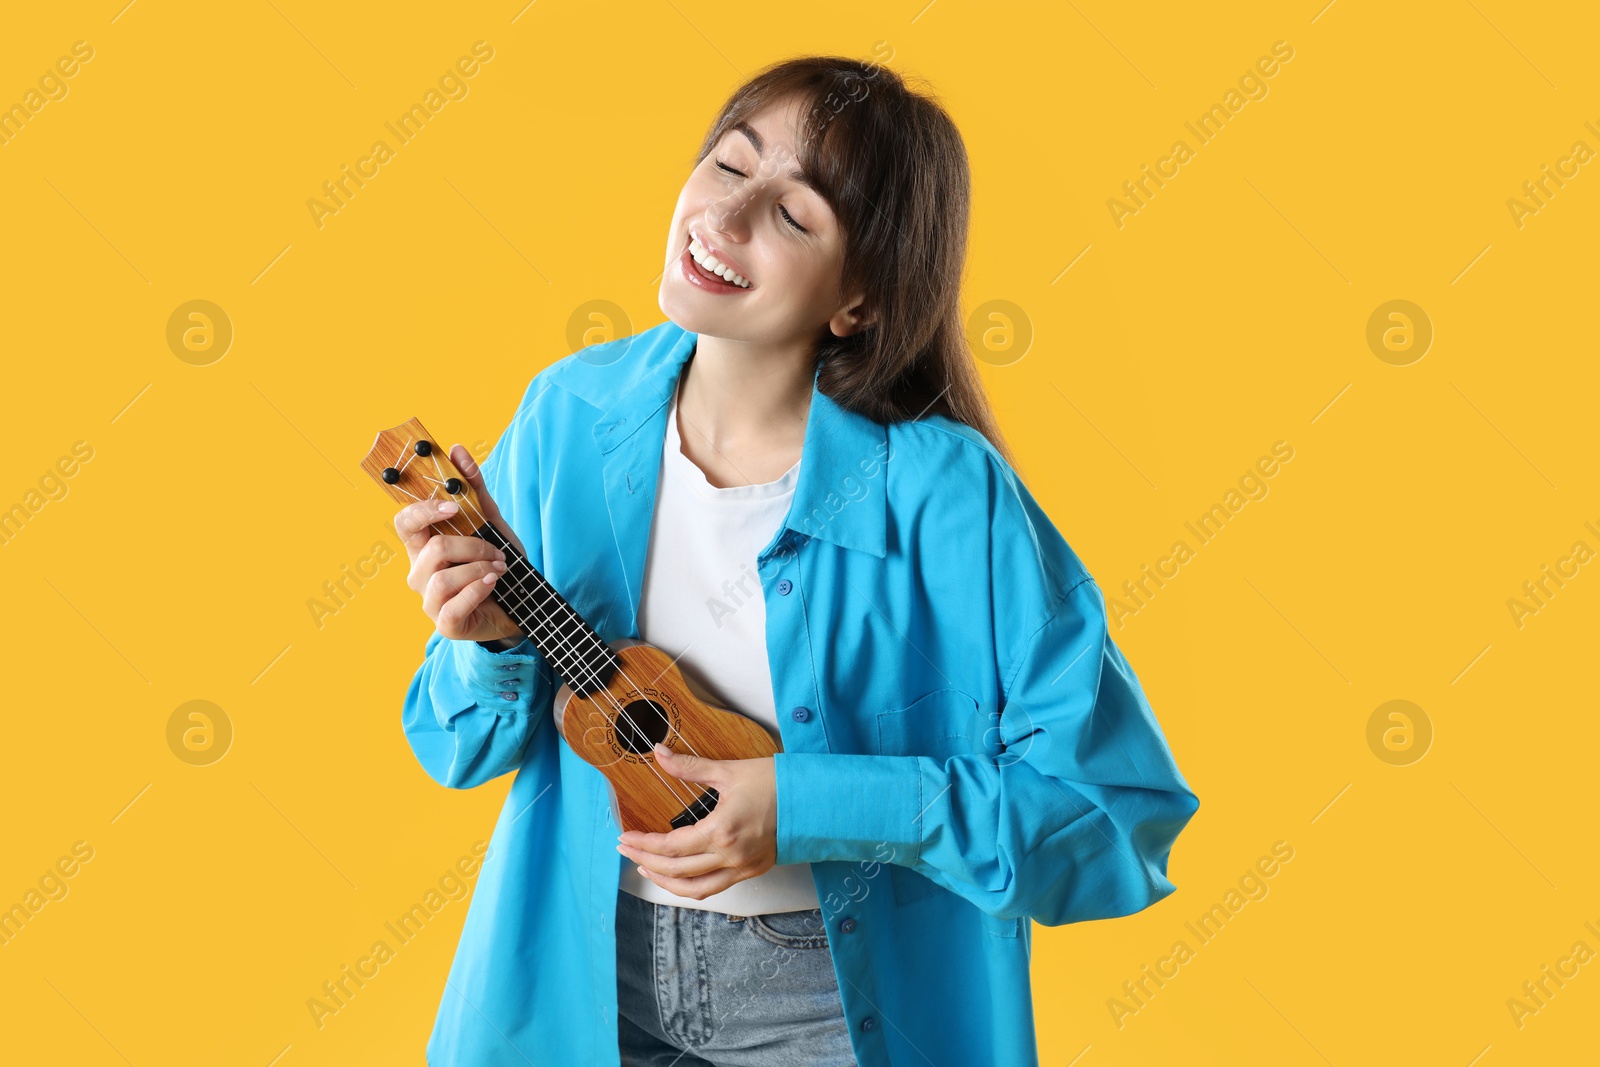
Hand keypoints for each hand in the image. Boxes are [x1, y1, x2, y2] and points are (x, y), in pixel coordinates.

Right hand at [393, 444, 525, 643]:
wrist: (521, 603)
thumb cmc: (496, 562)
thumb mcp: (491, 522)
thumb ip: (474, 489)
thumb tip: (458, 449)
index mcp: (423, 545)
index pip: (404, 522)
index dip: (423, 510)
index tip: (452, 507)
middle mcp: (419, 572)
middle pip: (433, 548)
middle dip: (473, 545)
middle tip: (495, 550)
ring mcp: (429, 600)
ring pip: (444, 577)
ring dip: (480, 568)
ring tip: (499, 568)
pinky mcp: (445, 624)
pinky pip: (455, 603)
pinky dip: (479, 590)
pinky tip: (493, 583)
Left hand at [616, 744, 777, 899]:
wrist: (813, 799)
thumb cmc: (775, 783)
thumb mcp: (729, 771)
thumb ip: (689, 767)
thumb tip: (660, 754)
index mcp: (722, 831)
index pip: (671, 846)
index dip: (643, 843)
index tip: (626, 836)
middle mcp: (731, 856)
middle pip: (677, 870)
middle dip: (646, 860)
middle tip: (627, 849)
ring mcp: (743, 868)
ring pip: (695, 889)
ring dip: (666, 882)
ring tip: (647, 868)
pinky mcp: (752, 871)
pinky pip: (715, 888)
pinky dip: (692, 886)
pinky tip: (680, 875)